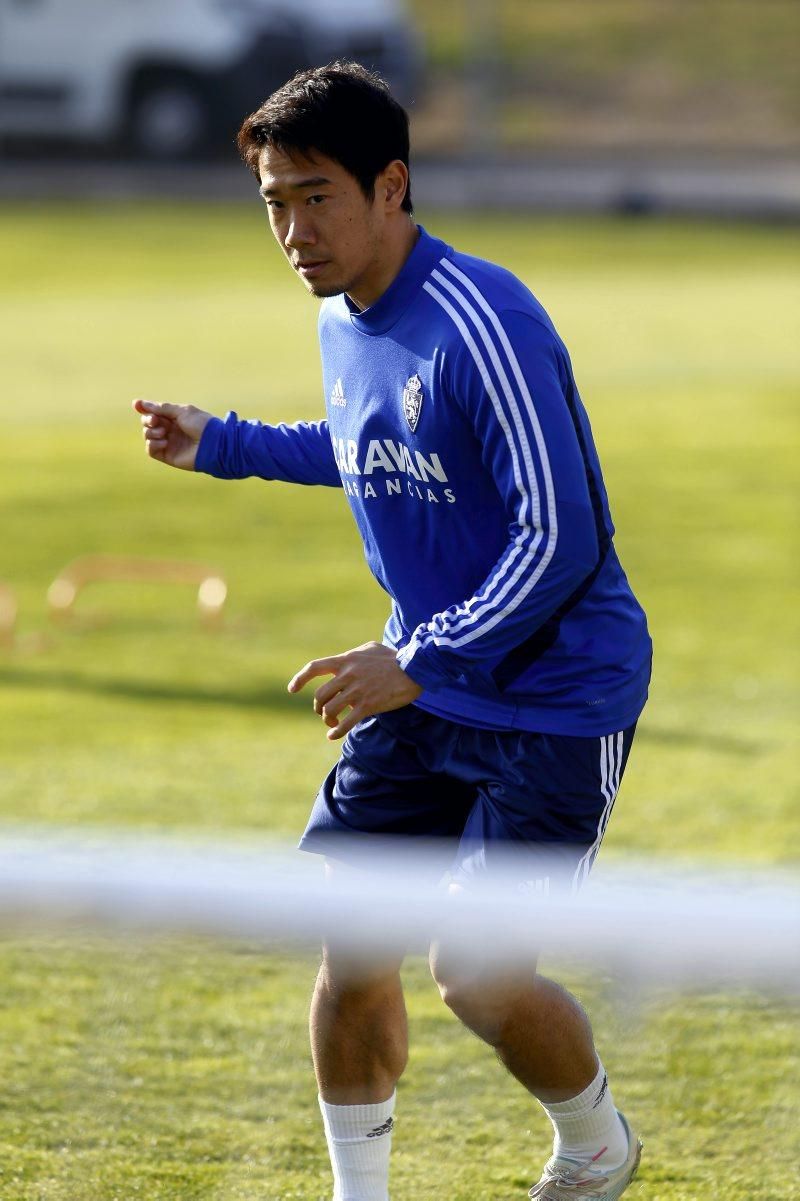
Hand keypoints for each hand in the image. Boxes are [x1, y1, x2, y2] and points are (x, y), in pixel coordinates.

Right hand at [133, 398, 212, 470]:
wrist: (213, 445)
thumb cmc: (201, 425)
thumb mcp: (182, 411)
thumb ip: (161, 408)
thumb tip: (140, 403)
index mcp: (175, 417)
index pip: (155, 412)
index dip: (144, 408)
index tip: (136, 404)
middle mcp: (171, 429)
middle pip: (148, 422)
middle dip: (148, 419)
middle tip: (155, 420)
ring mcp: (169, 443)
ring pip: (147, 435)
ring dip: (151, 431)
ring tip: (164, 432)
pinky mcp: (167, 456)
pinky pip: (150, 449)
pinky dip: (153, 444)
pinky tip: (164, 442)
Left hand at [288, 641, 422, 740]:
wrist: (413, 669)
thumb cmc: (393, 658)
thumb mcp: (370, 648)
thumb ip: (353, 655)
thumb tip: (346, 661)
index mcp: (345, 661)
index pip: (315, 668)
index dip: (300, 678)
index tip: (292, 689)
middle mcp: (347, 675)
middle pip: (320, 696)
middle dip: (319, 707)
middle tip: (324, 713)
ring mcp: (356, 691)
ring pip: (330, 710)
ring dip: (328, 720)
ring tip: (333, 723)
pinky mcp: (367, 705)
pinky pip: (346, 723)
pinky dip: (337, 732)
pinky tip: (333, 736)